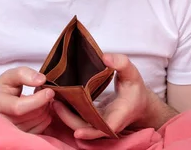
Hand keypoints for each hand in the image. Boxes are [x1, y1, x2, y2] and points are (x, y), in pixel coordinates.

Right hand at [0, 66, 54, 133]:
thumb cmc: (3, 90)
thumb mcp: (9, 77)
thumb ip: (23, 74)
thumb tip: (41, 79)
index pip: (19, 107)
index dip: (38, 99)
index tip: (49, 91)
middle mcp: (4, 122)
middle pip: (34, 113)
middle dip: (44, 100)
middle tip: (41, 91)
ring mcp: (14, 132)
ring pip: (41, 119)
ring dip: (45, 106)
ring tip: (39, 98)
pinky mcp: (23, 136)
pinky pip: (43, 126)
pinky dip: (46, 115)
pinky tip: (39, 108)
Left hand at [52, 53, 175, 139]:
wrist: (138, 102)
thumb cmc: (135, 88)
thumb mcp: (132, 73)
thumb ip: (121, 63)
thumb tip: (105, 57)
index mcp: (118, 116)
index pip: (104, 128)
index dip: (90, 132)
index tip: (77, 132)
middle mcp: (106, 123)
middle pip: (85, 128)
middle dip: (68, 119)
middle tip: (55, 103)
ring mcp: (97, 123)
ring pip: (78, 124)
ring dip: (65, 115)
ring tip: (52, 99)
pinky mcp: (91, 120)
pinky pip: (78, 118)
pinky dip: (68, 111)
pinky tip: (59, 99)